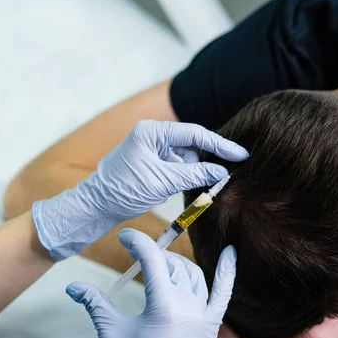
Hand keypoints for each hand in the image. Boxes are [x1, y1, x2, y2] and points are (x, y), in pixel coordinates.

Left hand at [32, 120, 247, 259]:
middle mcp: (152, 136)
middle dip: (207, 159)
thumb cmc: (123, 190)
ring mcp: (151, 149)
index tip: (240, 154)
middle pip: (191, 144)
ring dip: (195, 171)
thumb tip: (221, 172)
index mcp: (152, 131)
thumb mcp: (163, 182)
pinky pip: (176, 166)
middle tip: (230, 172)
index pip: (194, 133)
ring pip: (185, 157)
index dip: (220, 145)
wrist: (96, 206)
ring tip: (206, 185)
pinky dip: (185, 177)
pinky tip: (191, 187)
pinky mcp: (151, 163)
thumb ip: (194, 175)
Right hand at [67, 228, 236, 337]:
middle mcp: (187, 306)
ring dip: (176, 264)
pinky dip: (227, 271)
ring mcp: (202, 315)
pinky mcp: (211, 325)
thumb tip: (73, 287)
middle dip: (153, 256)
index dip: (137, 242)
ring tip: (161, 264)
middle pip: (172, 264)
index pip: (151, 259)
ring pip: (192, 274)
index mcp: (162, 306)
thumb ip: (95, 303)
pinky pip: (223, 292)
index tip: (125, 237)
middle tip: (137, 258)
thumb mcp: (111, 333)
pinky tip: (231, 252)